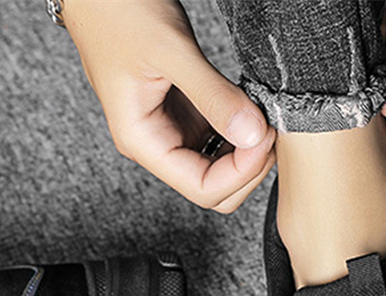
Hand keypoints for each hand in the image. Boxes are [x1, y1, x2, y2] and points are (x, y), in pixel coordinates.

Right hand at [63, 0, 275, 212]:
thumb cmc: (116, 9)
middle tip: (269, 127)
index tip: (265, 137)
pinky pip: (219, 137)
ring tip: (263, 114)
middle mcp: (157, 143)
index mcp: (143, 141)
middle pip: (214, 189)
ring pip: (219, 167)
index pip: (202, 188)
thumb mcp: (170, 50)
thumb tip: (253, 135)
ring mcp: (172, 129)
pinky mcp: (184, 111)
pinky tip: (251, 106)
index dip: (240, 172)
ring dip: (247, 151)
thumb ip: (212, 95)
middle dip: (248, 168)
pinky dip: (241, 129)